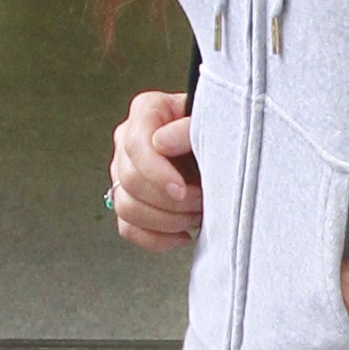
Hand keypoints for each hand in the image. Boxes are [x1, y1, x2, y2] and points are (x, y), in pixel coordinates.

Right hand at [109, 88, 204, 249]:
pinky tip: (183, 234)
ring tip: (196, 214)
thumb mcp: (212, 122)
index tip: (182, 190)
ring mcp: (124, 173)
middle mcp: (128, 141)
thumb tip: (161, 143)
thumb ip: (189, 128)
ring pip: (126, 207)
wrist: (224, 148)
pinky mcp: (129, 201)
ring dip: (166, 220)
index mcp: (146, 111)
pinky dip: (156, 238)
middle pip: (130, 180)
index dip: (157, 173)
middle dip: (170, 200)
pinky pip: (128, 228)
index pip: (136, 145)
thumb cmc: (219, 131)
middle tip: (201, 200)